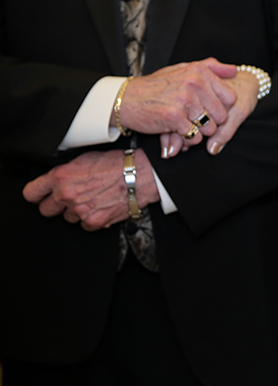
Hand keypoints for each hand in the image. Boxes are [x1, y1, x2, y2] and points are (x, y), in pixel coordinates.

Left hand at [22, 150, 159, 230]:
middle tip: (69, 198)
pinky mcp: (94, 222)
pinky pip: (85, 225)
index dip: (35, 195)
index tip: (39, 196)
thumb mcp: (84, 159)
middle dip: (56, 205)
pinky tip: (101, 207)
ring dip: (76, 211)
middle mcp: (67, 195)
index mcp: (60, 177)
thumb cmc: (116, 164)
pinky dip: (91, 219)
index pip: (31, 193)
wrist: (139, 175)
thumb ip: (65, 172)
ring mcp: (80, 211)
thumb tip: (57, 180)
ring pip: (68, 218)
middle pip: (46, 210)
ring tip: (92, 199)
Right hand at [112, 58, 236, 145]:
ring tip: (184, 126)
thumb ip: (210, 68)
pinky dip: (186, 140)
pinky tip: (176, 132)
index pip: (230, 98)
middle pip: (221, 116)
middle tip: (193, 120)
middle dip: (210, 123)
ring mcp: (185, 100)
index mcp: (199, 72)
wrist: (126, 100)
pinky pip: (194, 137)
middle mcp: (194, 84)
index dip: (222, 109)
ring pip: (209, 129)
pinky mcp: (175, 117)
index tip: (208, 110)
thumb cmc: (156, 87)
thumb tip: (233, 70)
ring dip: (198, 133)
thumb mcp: (182, 69)